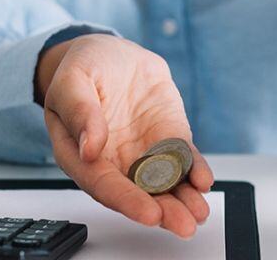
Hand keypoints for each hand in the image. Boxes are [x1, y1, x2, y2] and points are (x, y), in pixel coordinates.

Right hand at [36, 34, 213, 238]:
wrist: (112, 53)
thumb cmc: (85, 67)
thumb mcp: (73, 80)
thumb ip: (79, 112)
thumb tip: (90, 147)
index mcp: (80, 153)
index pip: (102, 184)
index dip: (125, 200)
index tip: (147, 212)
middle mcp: (113, 160)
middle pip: (136, 193)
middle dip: (162, 211)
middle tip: (182, 224)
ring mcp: (142, 151)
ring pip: (163, 183)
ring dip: (182, 200)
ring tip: (199, 213)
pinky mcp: (167, 137)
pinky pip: (182, 159)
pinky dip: (194, 171)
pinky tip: (203, 180)